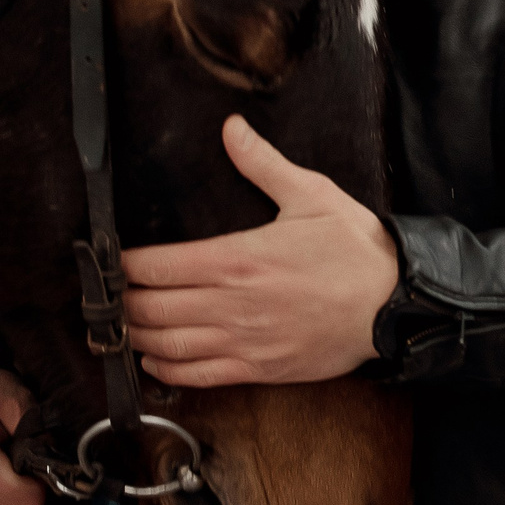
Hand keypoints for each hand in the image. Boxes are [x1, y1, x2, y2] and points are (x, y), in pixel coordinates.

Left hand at [126, 116, 399, 386]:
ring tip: (124, 323)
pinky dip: (166, 368)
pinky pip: (197, 375)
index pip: (157, 265)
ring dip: (137, 335)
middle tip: (110, 293)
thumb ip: (263, 163)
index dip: (124, 265)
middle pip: (151, 307)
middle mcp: (233, 304)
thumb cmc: (355, 250)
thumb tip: (232, 129)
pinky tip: (156, 357)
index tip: (112, 260)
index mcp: (239, 259)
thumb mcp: (312, 195)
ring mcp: (244, 341)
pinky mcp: (258, 368)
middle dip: (122, 301)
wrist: (394, 304)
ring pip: (167, 344)